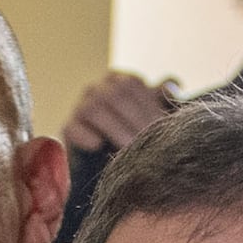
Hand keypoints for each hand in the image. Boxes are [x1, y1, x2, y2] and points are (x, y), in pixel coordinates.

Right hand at [63, 71, 178, 157]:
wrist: (105, 161)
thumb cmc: (134, 134)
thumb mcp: (151, 112)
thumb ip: (163, 97)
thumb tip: (174, 87)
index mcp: (119, 80)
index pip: (132, 84)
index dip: (148, 105)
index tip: (161, 126)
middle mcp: (98, 89)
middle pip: (115, 95)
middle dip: (135, 119)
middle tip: (150, 142)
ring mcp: (81, 107)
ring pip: (95, 109)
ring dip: (115, 129)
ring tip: (129, 148)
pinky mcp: (68, 128)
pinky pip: (72, 127)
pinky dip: (84, 135)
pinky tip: (97, 145)